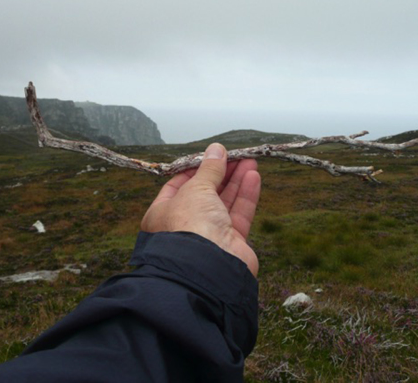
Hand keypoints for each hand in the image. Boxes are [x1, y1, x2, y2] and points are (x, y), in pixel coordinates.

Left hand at [141, 143, 260, 275]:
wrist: (208, 267)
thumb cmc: (189, 225)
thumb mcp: (196, 188)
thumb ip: (210, 168)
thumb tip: (217, 149)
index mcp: (163, 213)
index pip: (179, 186)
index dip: (195, 169)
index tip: (211, 156)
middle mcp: (184, 225)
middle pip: (205, 193)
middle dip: (221, 173)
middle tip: (237, 155)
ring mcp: (208, 236)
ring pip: (224, 203)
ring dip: (237, 181)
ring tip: (250, 160)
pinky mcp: (230, 243)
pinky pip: (239, 215)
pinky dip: (246, 196)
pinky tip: (254, 177)